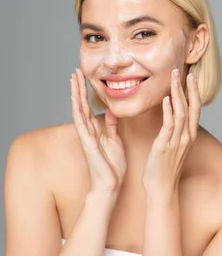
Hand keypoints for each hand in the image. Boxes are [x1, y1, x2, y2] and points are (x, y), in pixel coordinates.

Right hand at [71, 69, 126, 194]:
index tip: (86, 76)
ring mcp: (87, 137)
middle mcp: (89, 131)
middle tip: (76, 70)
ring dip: (75, 94)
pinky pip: (82, 125)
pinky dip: (78, 112)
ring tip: (73, 78)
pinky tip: (75, 100)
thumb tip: (113, 111)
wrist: (110, 185)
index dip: (88, 92)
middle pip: (82, 105)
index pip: (90, 106)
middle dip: (79, 88)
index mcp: (97, 130)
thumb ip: (112, 126)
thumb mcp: (115, 140)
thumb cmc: (113, 166)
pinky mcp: (87, 144)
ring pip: (79, 111)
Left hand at [142, 69, 200, 193]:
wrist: (161, 187)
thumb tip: (172, 118)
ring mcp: (178, 141)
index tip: (191, 78)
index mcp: (189, 135)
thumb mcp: (173, 147)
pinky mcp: (165, 145)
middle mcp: (186, 136)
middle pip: (192, 107)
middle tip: (186, 72)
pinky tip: (165, 99)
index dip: (194, 93)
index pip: (195, 109)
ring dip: (177, 94)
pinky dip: (168, 110)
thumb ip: (175, 131)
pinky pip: (169, 124)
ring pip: (181, 112)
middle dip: (189, 89)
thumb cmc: (164, 168)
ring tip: (174, 78)